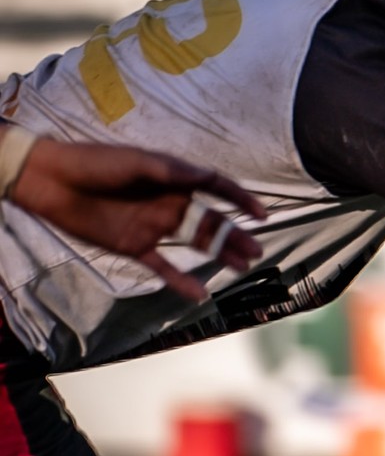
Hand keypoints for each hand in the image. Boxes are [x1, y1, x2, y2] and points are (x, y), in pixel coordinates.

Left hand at [12, 142, 262, 303]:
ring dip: (219, 255)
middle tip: (256, 251)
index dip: (241, 201)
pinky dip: (181, 280)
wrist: (52, 181)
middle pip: (211, 222)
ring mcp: (154, 227)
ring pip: (195, 244)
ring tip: (243, 267)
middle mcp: (169, 203)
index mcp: (174, 180)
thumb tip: (208, 176)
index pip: (216, 189)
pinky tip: (200, 294)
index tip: (261, 215)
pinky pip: (164, 267)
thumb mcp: (136, 161)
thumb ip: (173, 171)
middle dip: (236, 237)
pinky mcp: (135, 246)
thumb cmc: (94, 163)